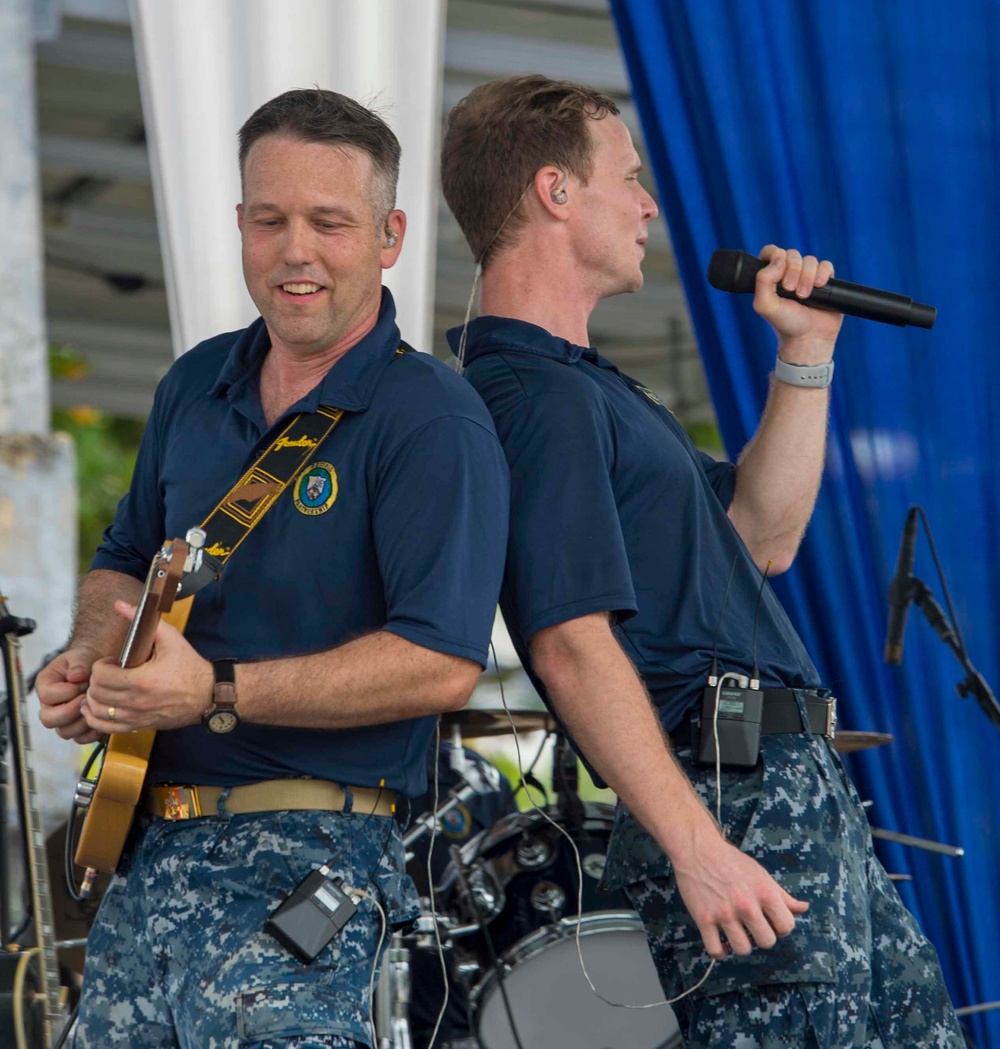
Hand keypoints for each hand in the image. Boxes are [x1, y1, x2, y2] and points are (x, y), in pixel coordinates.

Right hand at [36, 646, 104, 744]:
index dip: (67, 692)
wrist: (100, 667)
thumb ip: (78, 664)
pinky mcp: (77, 727)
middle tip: (89, 699)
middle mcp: (50, 704)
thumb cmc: (87, 659)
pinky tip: (101, 719)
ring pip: (65, 732)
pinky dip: (91, 733)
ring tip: (95, 707)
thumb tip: (75, 676)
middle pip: (49, 719)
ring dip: (82, 723)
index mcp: (45, 684)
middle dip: (72, 710)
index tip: (83, 683)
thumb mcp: (82, 655)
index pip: (47, 696)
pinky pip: (80, 739)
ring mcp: (62, 718)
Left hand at [81, 601, 212, 734]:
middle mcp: (136, 702)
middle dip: (96, 681)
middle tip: (109, 673)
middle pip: (95, 693)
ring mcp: (136, 716)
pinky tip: (100, 707)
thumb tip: (120, 605)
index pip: (101, 675)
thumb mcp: (171, 639)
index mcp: (142, 680)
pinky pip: (105, 728)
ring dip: (94, 699)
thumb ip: (143, 621)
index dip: (102, 665)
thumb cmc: (190, 667)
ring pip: (96, 712)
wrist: (208, 694)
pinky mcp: (139, 725)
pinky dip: (96, 718)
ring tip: (104, 689)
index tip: (113, 662)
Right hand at [673, 833, 808, 960]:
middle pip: (767, 942)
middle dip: (761, 936)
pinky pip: (715, 950)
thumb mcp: (761, 874)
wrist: (697, 848)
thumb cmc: (731, 861)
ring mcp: (724, 914)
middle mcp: (746, 905)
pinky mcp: (703, 919)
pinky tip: (721, 942)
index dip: (780, 927)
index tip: (769, 920)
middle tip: (751, 926)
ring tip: (736, 933)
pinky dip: (720, 952)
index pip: (786, 926)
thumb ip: (783, 895)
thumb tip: (804, 908)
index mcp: (764, 892)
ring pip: (743, 949)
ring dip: (741, 944)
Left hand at [752, 245, 842, 361]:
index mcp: (771, 277)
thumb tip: (779, 259)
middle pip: (792, 254)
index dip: (775, 255)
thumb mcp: (764, 305)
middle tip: (791, 291)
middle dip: (793, 271)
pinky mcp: (824, 280)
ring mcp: (807, 276)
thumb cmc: (785, 323)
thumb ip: (762, 281)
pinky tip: (819, 287)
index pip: (771, 252)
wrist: (808, 337)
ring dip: (807, 277)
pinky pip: (825, 265)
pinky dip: (822, 274)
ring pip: (809, 259)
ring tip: (804, 296)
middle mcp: (788, 273)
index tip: (778, 269)